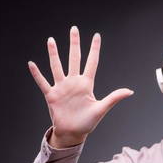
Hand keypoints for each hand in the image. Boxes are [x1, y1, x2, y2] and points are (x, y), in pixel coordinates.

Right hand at [27, 26, 134, 145]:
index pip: (91, 62)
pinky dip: (37, 74)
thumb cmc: (87, 122)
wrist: (73, 133)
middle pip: (74, 59)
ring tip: (51, 40)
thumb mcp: (101, 109)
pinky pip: (43, 82)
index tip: (96, 36)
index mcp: (86, 84)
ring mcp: (62, 88)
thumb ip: (114, 98)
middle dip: (74, 44)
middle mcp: (74, 83)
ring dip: (54, 54)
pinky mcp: (52, 96)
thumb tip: (130, 91)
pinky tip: (31, 63)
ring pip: (57, 67)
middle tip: (74, 29)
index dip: (94, 49)